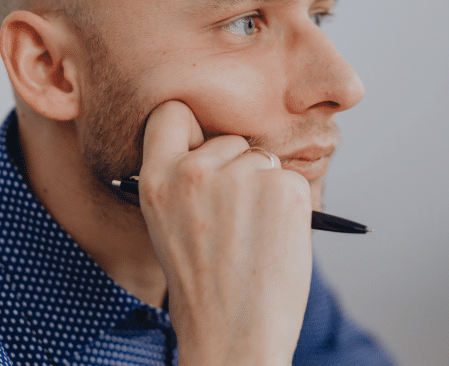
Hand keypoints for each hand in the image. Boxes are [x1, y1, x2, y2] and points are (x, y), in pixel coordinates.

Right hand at [137, 100, 312, 365]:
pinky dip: (290, 206)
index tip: (202, 146)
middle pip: (229, 139)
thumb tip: (218, 144)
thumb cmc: (204, 287)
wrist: (234, 335)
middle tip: (234, 222)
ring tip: (252, 237)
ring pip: (263, 160)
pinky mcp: (284, 187)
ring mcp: (242, 176)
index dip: (192, 128)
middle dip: (238, 169)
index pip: (172, 113)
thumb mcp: (168, 225)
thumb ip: (183, 181)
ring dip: (265, 189)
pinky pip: (291, 179)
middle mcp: (195, 171)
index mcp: (157, 180)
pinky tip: (274, 240)